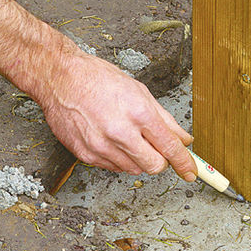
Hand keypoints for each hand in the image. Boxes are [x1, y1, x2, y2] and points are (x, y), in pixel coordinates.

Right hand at [40, 51, 196, 180]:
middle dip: (161, 160)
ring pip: (134, 169)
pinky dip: (120, 158)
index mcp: (138, 113)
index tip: (191, 172)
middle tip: (156, 147)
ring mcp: (101, 146)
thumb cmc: (98, 79)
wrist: (59, 77)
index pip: (170, 148)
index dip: (184, 163)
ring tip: (128, 136)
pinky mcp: (86, 154)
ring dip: (139, 159)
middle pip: (154, 166)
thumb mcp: (141, 92)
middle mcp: (120, 132)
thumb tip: (184, 140)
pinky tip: (113, 140)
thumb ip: (166, 121)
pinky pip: (113, 167)